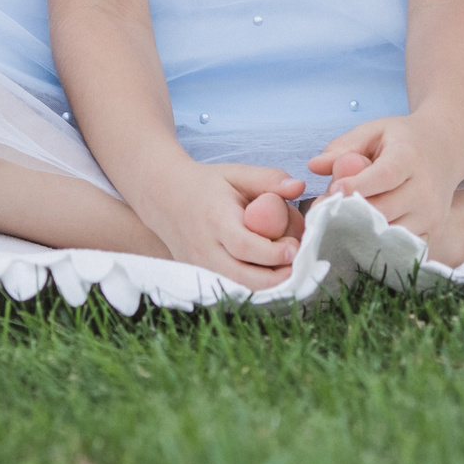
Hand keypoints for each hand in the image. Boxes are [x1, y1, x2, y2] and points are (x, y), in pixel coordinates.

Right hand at [126, 159, 305, 290]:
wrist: (164, 197)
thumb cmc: (206, 184)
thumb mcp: (236, 174)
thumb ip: (268, 179)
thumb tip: (299, 187)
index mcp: (215, 219)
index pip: (244, 245)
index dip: (273, 252)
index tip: (295, 247)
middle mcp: (205, 248)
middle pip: (242, 277)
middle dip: (276, 277)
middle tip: (296, 263)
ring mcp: (199, 266)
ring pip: (237, 289)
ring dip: (266, 286)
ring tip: (285, 269)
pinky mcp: (199, 276)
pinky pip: (229, 290)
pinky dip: (252, 288)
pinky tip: (267, 275)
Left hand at [308, 113, 463, 240]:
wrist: (446, 150)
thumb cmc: (403, 140)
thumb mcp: (374, 131)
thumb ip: (343, 147)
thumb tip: (313, 166)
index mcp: (410, 157)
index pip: (384, 176)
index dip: (357, 186)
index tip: (332, 191)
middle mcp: (426, 189)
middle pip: (384, 210)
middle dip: (350, 212)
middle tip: (324, 210)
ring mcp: (431, 215)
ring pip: (390, 234)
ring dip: (361, 232)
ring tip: (339, 222)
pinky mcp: (433, 232)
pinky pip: (401, 247)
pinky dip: (378, 244)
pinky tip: (359, 235)